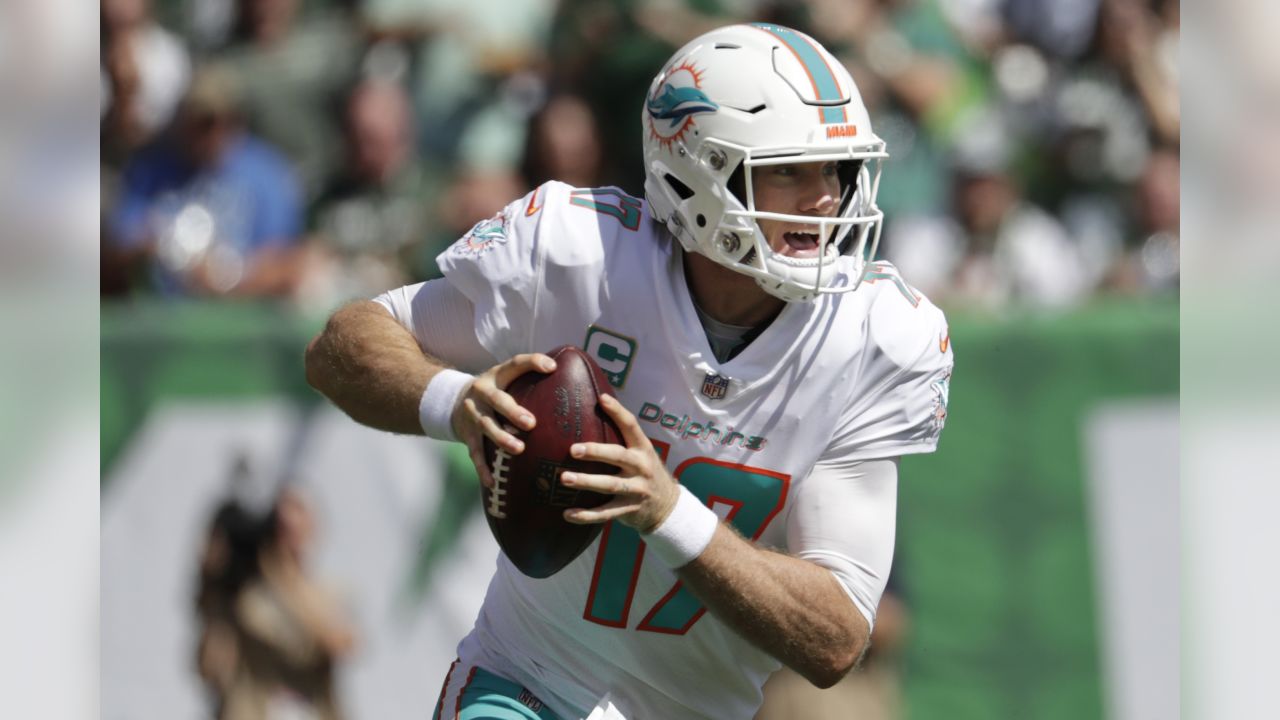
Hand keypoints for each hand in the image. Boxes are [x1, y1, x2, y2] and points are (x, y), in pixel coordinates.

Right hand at [452, 353, 556, 487]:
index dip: (533, 363)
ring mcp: (472, 414)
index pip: (515, 364)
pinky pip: (475, 452)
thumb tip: (565, 373)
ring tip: (518, 449)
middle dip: (513, 412)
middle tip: (531, 423)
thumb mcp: (507, 377)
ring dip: (501, 438)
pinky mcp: (467, 435)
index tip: (552, 367)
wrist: (453, 401)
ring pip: (486, 426)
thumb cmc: (495, 391)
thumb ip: (531, 376)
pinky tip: (492, 481)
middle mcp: (482, 392)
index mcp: (497, 375)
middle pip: (497, 400)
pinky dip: (483, 468)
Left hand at [559, 394, 680, 532]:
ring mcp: (636, 489)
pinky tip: (567, 514)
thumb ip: (623, 438)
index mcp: (643, 448)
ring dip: (586, 482)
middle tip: (573, 449)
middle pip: (618, 456)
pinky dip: (586, 515)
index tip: (601, 398)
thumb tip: (596, 408)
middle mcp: (641, 467)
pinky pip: (605, 513)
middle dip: (596, 452)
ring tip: (565, 478)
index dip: (617, 412)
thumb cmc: (645, 472)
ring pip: (609, 485)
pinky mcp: (628, 509)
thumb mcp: (642, 453)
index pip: (631, 426)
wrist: (667, 506)